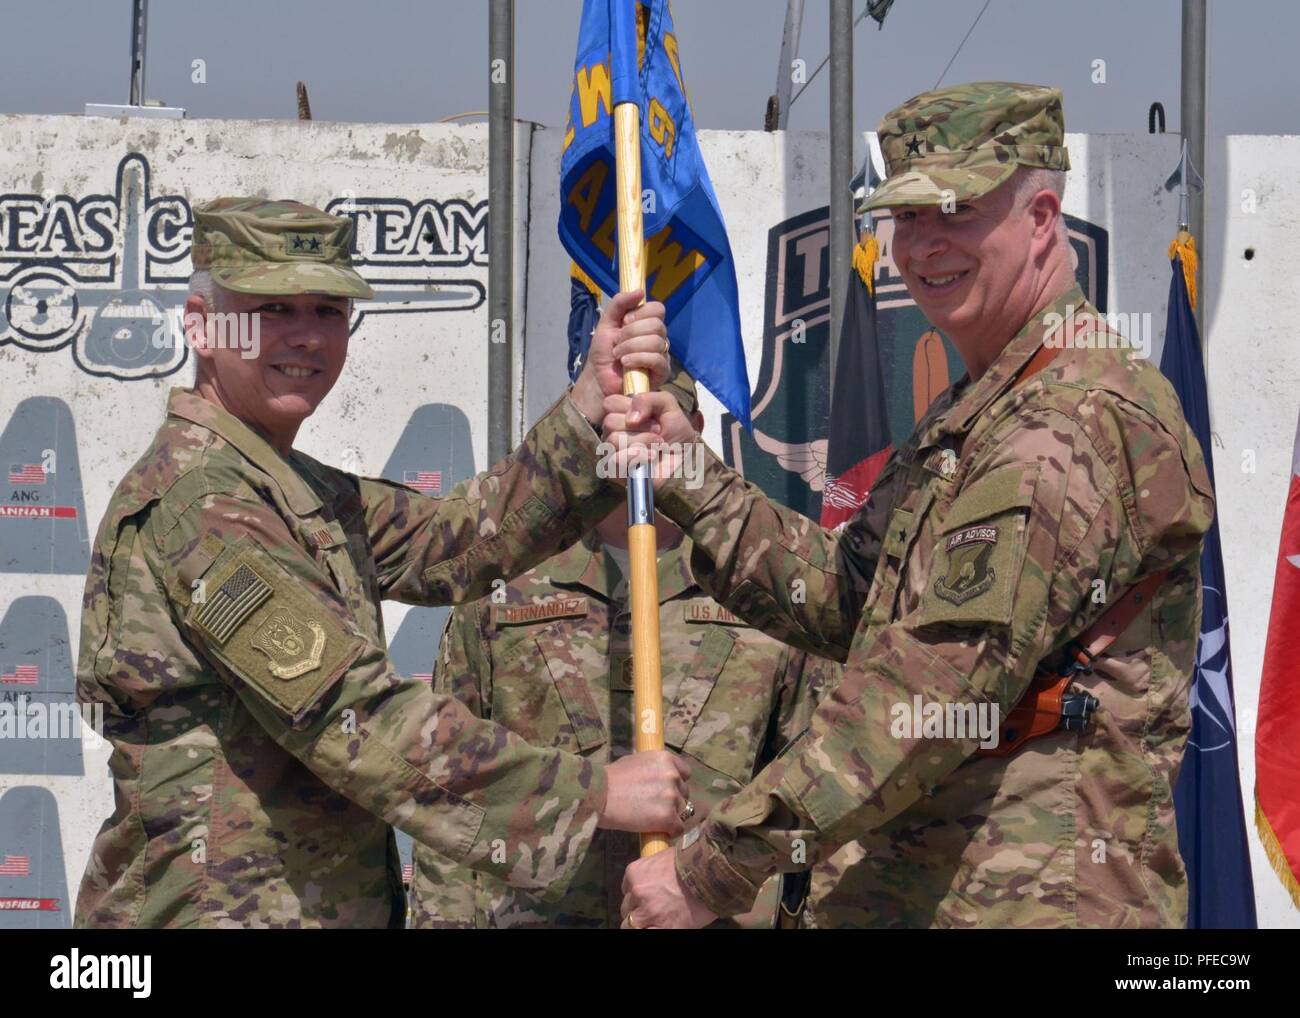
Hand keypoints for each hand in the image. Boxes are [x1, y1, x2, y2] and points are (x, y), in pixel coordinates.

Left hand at [570, 290, 670, 426]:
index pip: (658, 309)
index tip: (624, 322)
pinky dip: (637, 358)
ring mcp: (662, 354)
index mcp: (647, 323)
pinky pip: (657, 359)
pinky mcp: (662, 372)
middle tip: (617, 342)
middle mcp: (658, 337)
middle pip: (656, 325)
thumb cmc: (603, 352)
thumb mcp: (606, 323)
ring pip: (656, 341)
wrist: (598, 379)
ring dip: (631, 347)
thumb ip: (619, 303)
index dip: (640, 313)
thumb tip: (639, 291)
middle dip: (631, 333)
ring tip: (618, 355)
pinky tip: (625, 363)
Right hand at [599, 389, 698, 487]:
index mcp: (621, 414)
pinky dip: (638, 456)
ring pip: (614, 439)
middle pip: (610, 421)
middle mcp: (612, 432)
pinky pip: (616, 460)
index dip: (629, 406)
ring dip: (643, 440)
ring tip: (658, 444)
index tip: (649, 415)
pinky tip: (652, 456)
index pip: (610, 403)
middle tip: (658, 431)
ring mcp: (612, 452)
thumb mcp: (667, 405)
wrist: (686, 458)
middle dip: (641, 426)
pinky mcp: (616, 471)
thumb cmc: (675, 432)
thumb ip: (648, 399)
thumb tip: (631, 418)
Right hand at [599, 750, 690, 834]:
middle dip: (673, 800)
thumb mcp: (635, 761)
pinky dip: (671, 831)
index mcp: (665, 759)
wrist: (599, 796)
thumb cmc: (610, 778)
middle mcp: (672, 775)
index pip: (685, 773)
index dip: (677, 783)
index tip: (668, 791)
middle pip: (684, 792)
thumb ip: (653, 768)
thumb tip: (659, 777)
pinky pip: (678, 828)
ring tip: (654, 819)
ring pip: (682, 810)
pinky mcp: (668, 816)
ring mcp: (671, 796)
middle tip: (656, 807)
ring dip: (671, 815)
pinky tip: (661, 831)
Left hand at [620, 847, 717, 928]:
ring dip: (641, 923)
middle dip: (638, 910)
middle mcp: (637, 892)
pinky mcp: (662, 927)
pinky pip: (644, 933)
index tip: (647, 897)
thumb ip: (652, 871)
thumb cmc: (692, 861)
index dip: (637, 895)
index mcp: (635, 872)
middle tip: (653, 909)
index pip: (627, 890)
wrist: (711, 873)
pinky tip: (659, 927)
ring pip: (630, 925)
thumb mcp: (665, 857)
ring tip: (655, 920)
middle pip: (627, 908)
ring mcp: (647, 911)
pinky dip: (650, 930)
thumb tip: (653, 879)